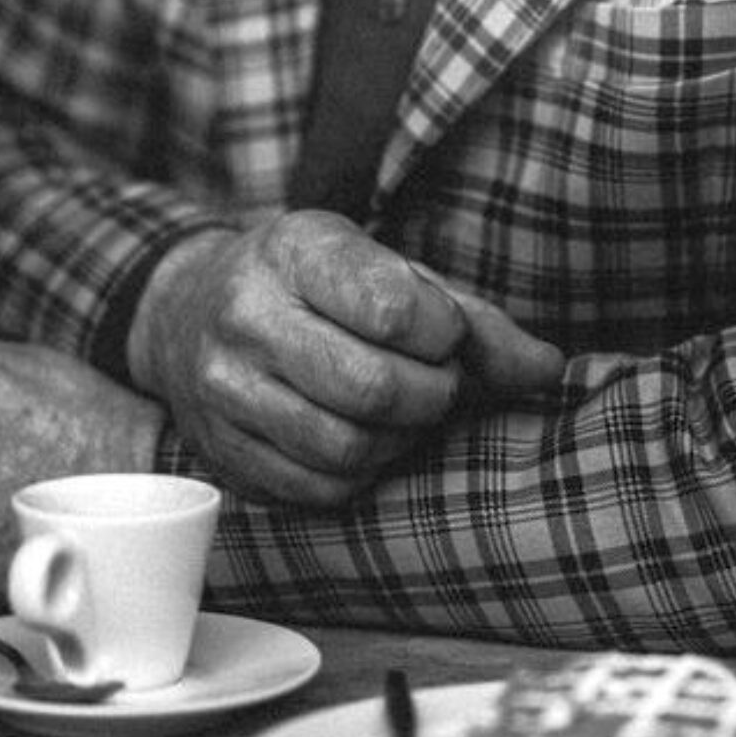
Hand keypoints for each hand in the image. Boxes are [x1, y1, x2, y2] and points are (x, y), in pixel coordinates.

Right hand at [127, 210, 562, 505]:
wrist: (189, 313)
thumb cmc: (314, 290)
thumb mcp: (385, 273)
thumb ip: (472, 320)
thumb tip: (546, 370)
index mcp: (295, 249)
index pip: (395, 310)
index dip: (443, 335)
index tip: (440, 332)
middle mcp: (246, 315)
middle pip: (374, 388)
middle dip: (431, 395)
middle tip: (433, 382)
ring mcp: (224, 387)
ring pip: (348, 446)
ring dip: (400, 439)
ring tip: (399, 411)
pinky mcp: (223, 448)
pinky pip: (319, 486)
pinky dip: (361, 472)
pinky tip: (361, 437)